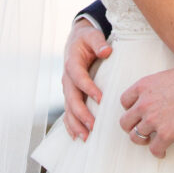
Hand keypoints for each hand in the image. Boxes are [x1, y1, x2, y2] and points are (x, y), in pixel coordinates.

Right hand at [62, 19, 112, 140]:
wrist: (75, 40)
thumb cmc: (86, 39)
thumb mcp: (92, 35)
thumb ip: (99, 42)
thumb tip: (106, 51)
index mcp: (72, 63)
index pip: (79, 77)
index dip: (88, 88)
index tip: (100, 99)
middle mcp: (67, 78)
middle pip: (71, 98)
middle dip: (81, 113)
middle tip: (92, 126)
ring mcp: (67, 88)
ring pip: (68, 108)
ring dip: (75, 123)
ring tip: (85, 137)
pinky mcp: (70, 94)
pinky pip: (68, 111)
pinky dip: (70, 124)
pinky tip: (76, 136)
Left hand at [120, 63, 173, 157]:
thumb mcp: (168, 74)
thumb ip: (158, 85)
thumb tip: (162, 90)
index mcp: (143, 86)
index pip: (125, 101)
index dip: (131, 109)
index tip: (138, 113)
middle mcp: (144, 103)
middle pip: (125, 122)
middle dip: (133, 127)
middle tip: (143, 129)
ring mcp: (153, 120)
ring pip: (136, 138)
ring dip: (144, 140)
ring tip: (152, 140)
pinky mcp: (166, 134)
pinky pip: (154, 149)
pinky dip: (158, 152)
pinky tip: (164, 151)